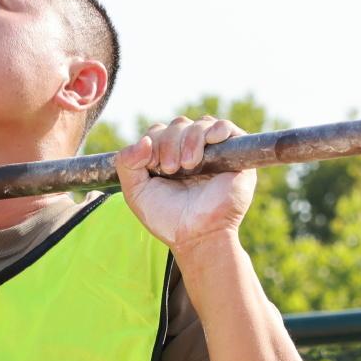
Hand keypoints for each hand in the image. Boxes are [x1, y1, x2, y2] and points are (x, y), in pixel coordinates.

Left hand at [113, 116, 255, 260]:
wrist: (196, 236)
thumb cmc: (168, 218)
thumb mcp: (136, 192)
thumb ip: (126, 164)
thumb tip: (143, 140)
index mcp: (167, 157)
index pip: (158, 132)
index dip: (153, 142)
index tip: (153, 166)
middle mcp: (189, 151)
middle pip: (178, 125)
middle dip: (169, 142)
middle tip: (171, 168)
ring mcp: (212, 152)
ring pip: (200, 124)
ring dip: (190, 139)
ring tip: (188, 165)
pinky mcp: (234, 156)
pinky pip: (227, 128)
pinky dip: (217, 129)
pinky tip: (212, 139)